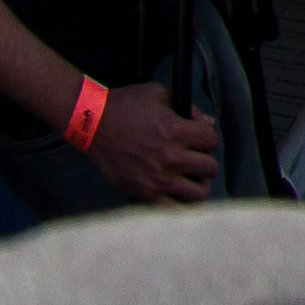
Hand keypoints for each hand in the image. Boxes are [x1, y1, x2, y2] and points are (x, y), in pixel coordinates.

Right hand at [88, 80, 225, 204]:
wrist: (91, 123)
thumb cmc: (125, 106)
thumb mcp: (160, 95)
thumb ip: (189, 109)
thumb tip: (208, 124)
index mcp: (177, 131)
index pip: (212, 140)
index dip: (207, 137)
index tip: (197, 138)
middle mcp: (170, 157)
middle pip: (210, 168)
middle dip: (204, 161)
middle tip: (193, 158)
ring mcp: (157, 179)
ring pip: (198, 193)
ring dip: (197, 184)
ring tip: (189, 178)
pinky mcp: (143, 193)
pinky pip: (173, 210)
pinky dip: (180, 205)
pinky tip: (176, 194)